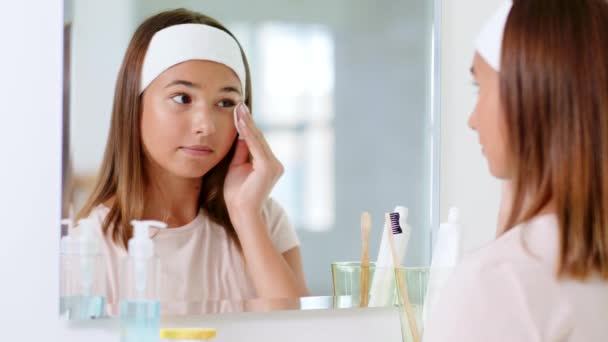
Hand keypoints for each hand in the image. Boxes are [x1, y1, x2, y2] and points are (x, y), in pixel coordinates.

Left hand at [224, 104, 283, 223]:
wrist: (241, 213)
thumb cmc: (237, 195)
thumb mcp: (236, 168)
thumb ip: (241, 152)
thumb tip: (240, 135)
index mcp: (268, 165)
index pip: (256, 141)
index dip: (247, 126)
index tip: (239, 111)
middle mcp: (275, 164)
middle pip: (258, 138)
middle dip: (247, 121)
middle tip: (238, 104)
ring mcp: (274, 165)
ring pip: (258, 140)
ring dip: (247, 124)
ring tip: (238, 109)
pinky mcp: (269, 167)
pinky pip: (256, 146)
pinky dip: (247, 133)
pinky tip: (240, 121)